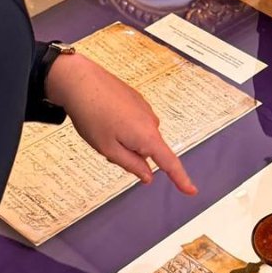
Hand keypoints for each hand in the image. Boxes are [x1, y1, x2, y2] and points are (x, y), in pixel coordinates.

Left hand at [45, 54, 196, 193]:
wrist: (80, 81)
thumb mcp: (108, 149)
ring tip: (101, 128)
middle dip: (130, 154)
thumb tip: (148, 176)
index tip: (191, 191)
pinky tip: (105, 117)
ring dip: (124, 140)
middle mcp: (152, 122)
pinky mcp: (137, 100)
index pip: (169, 163)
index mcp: (147, 137)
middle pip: (148, 150)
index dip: (181, 179)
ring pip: (139, 136)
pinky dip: (122, 126)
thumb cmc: (91, 115)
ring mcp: (145, 108)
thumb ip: (131, 165)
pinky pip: (135, 122)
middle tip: (105, 146)